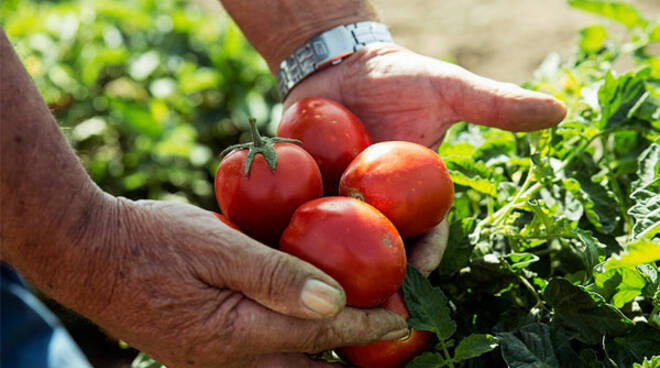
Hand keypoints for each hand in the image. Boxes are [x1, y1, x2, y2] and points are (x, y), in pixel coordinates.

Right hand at [90, 198, 407, 367]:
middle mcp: (229, 360)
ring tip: (358, 335)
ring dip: (326, 354)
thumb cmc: (151, 240)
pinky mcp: (204, 353)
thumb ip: (276, 275)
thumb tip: (335, 299)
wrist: (89, 254)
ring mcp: (214, 362)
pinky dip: (295, 349)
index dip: (365, 323)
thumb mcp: (216, 246)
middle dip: (352, 353)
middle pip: (310, 367)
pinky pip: (264, 360)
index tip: (400, 316)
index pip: (320, 333)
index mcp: (237, 334)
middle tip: (387, 333)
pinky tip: (306, 329)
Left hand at [284, 44, 565, 274]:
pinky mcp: (301, 190)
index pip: (426, 235)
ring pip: (335, 245)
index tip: (419, 275)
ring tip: (320, 291)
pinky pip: (294, 215)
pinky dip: (288, 233)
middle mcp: (377, 208)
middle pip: (379, 253)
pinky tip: (279, 252)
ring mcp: (338, 202)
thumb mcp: (449, 89)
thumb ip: (497, 105)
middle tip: (369, 306)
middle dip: (378, 281)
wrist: (343, 65)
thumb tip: (560, 110)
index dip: (426, 257)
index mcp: (415, 198)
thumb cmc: (400, 78)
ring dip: (330, 269)